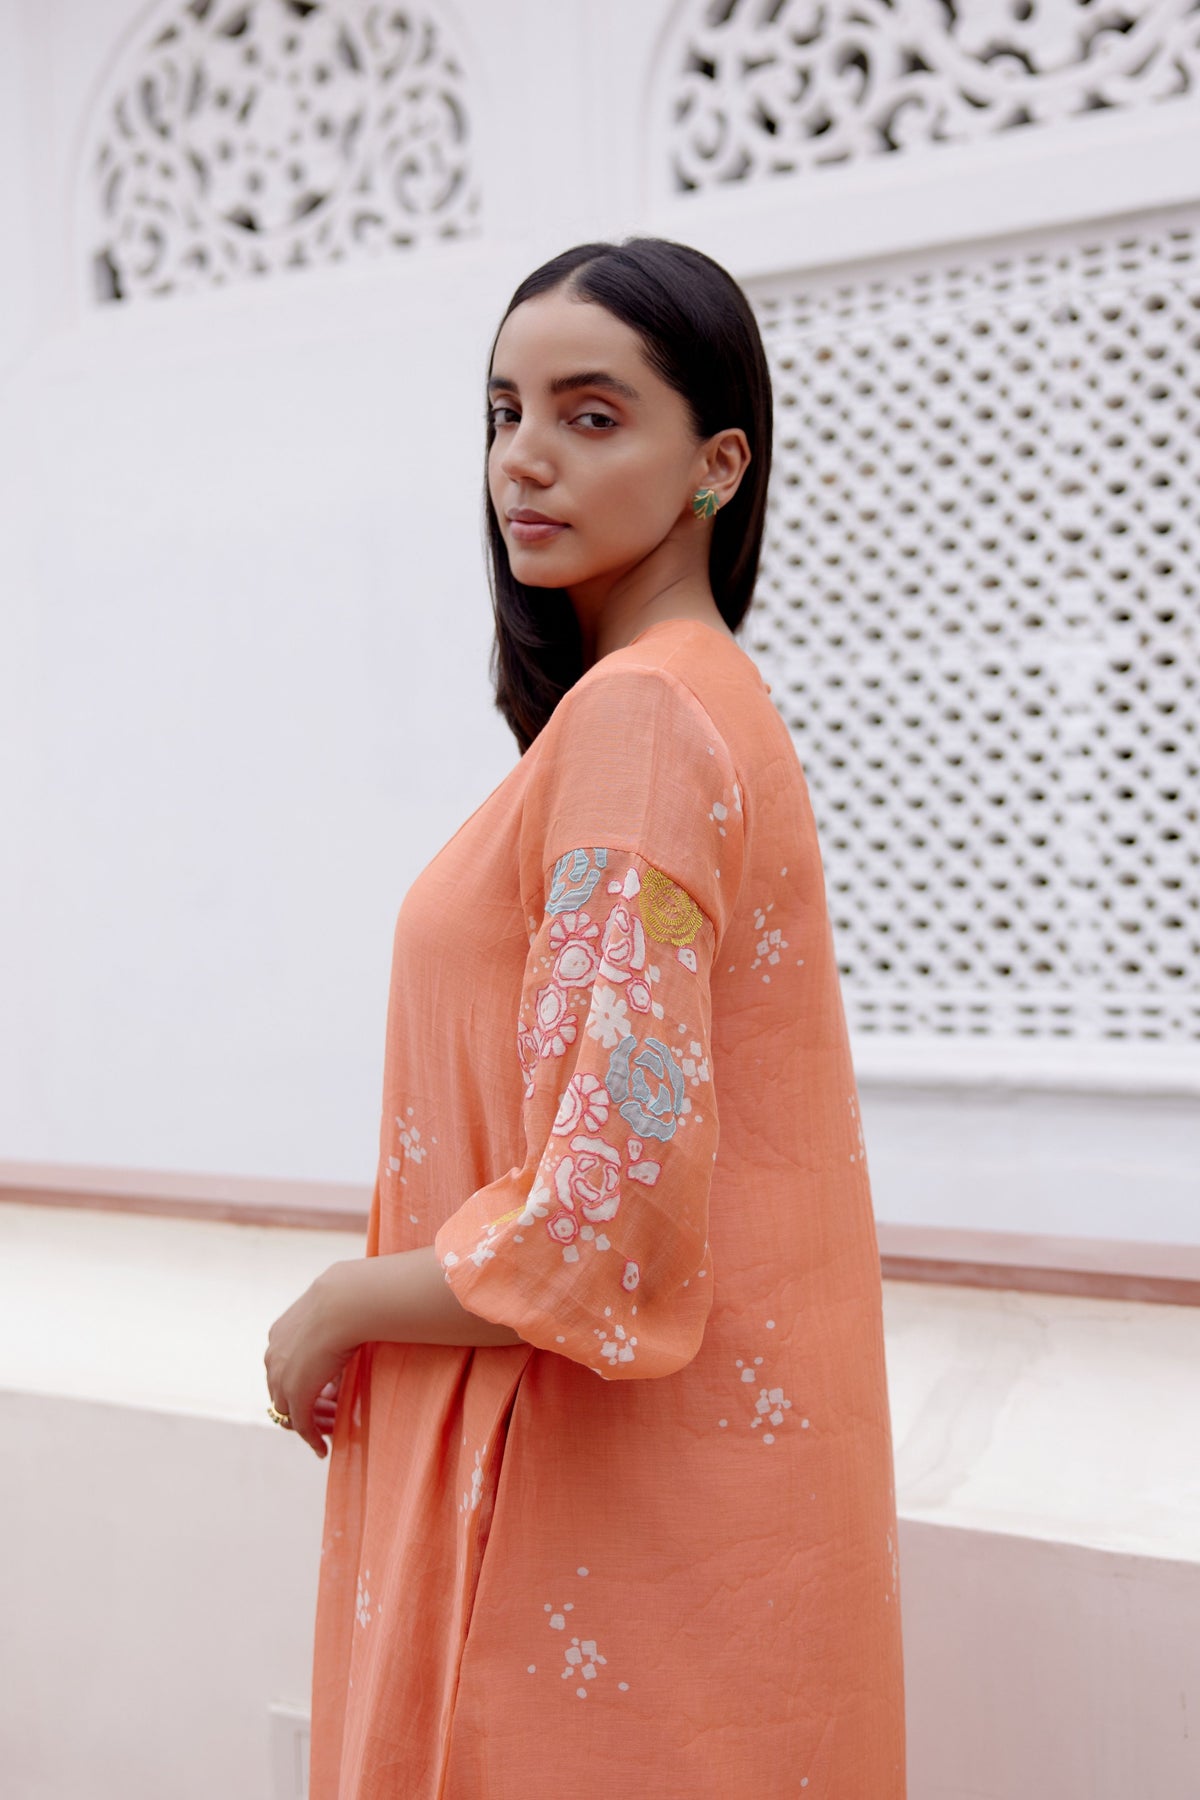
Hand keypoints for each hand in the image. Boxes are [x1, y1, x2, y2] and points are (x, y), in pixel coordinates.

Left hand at [264, 1265, 355, 1458]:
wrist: (347, 1303)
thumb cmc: (350, 1303)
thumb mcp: (334, 1321)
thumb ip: (332, 1339)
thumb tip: (345, 1351)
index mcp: (280, 1334)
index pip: (284, 1371)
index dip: (305, 1385)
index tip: (328, 1395)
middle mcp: (273, 1356)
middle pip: (282, 1393)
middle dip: (307, 1406)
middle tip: (332, 1416)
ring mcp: (281, 1376)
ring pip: (290, 1411)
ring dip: (312, 1423)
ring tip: (332, 1430)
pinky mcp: (294, 1393)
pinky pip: (300, 1423)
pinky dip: (311, 1437)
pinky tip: (323, 1448)